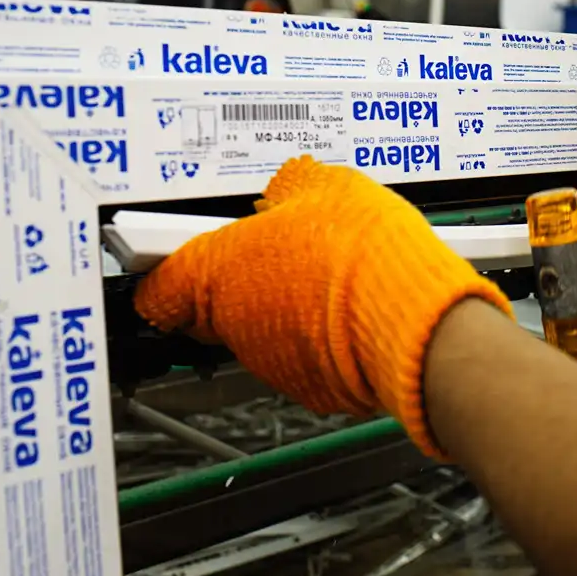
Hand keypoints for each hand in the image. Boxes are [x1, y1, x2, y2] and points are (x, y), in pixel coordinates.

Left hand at [133, 155, 512, 457]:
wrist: (417, 320)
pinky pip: (304, 353)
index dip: (165, 266)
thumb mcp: (329, 187)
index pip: (159, 286)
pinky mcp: (312, 388)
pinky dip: (320, 334)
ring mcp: (271, 361)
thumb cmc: (366, 256)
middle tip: (283, 249)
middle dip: (244, 277)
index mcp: (219, 271)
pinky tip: (354, 306)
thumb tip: (290, 191)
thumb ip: (293, 191)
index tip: (169, 253)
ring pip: (263, 328)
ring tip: (335, 275)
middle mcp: (235, 324)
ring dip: (288, 304)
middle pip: (215, 303)